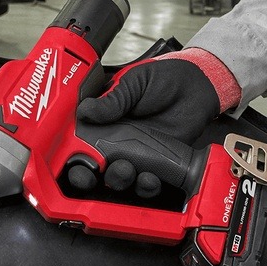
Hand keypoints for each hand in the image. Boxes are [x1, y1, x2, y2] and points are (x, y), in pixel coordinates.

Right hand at [70, 49, 240, 196]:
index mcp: (103, 119)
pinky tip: (149, 178)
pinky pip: (145, 182)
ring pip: (117, 177)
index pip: (78, 138)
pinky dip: (145, 186)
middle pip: (92, 165)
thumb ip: (113, 99)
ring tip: (126, 169)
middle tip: (89, 175)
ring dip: (117, 179)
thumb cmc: (163, 79)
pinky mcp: (156, 164)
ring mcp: (134, 153)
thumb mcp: (134, 83)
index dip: (70, 151)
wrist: (197, 87)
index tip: (70, 157)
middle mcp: (114, 139)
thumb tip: (85, 111)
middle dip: (85, 176)